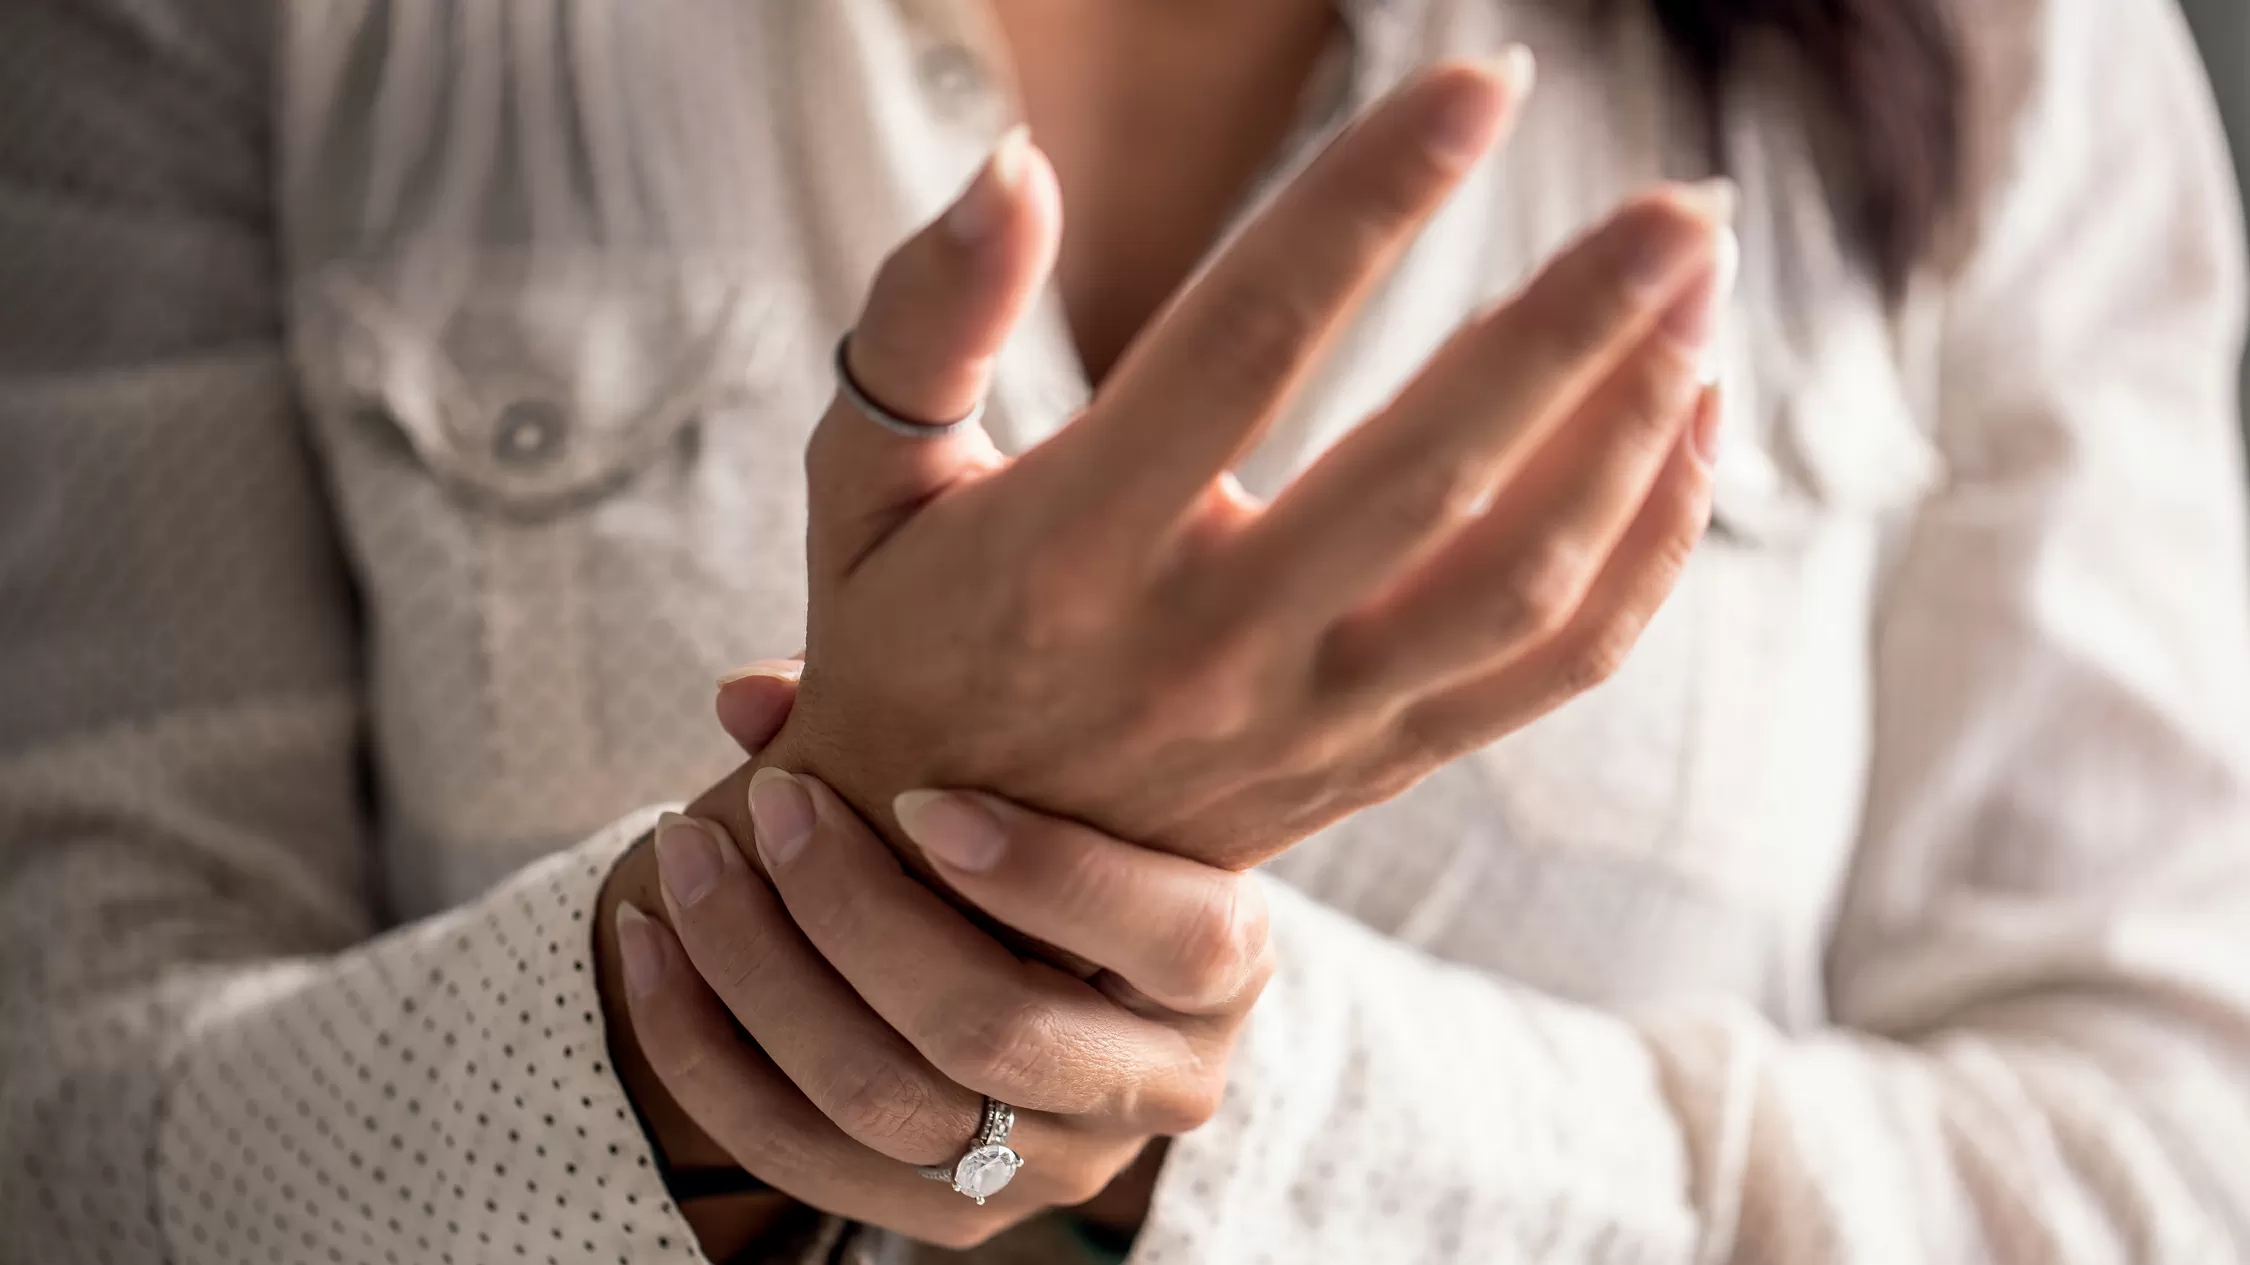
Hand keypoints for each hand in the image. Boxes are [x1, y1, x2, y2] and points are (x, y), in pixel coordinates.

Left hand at [613, 772, 1269, 1249]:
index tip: (920, 797)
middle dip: (852, 911)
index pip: (1176, 936)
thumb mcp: (1043, 766)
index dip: (1045, 873)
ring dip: (755, 973)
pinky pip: (803, 1156)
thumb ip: (924, 710)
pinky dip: (705, 1049)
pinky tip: (646, 946)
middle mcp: (1162, 1084)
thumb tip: (746, 699)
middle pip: (993, 1026)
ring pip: (883, 1100)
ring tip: (685, 861)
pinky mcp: (957, 1217)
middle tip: (770, 805)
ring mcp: (1060, 1166)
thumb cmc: (1052, 820)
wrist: (1057, 967)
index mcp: (1223, 963)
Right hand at [727, 56, 1730, 873]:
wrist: (943, 894)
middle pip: (1428, 469)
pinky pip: (1544, 674)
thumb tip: (1014, 163)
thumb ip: (924, 319)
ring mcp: (1305, 719)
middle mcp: (1204, 643)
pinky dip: (1641, 558)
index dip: (1370, 201)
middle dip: (1575, 322)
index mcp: (1072, 546)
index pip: (1246, 343)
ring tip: (1702, 292)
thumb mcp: (861, 484)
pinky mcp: (1371, 764)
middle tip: (1680, 203)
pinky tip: (1687, 435)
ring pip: (1516, 582)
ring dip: (1630, 431)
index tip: (1485, 83)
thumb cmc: (901, 650)